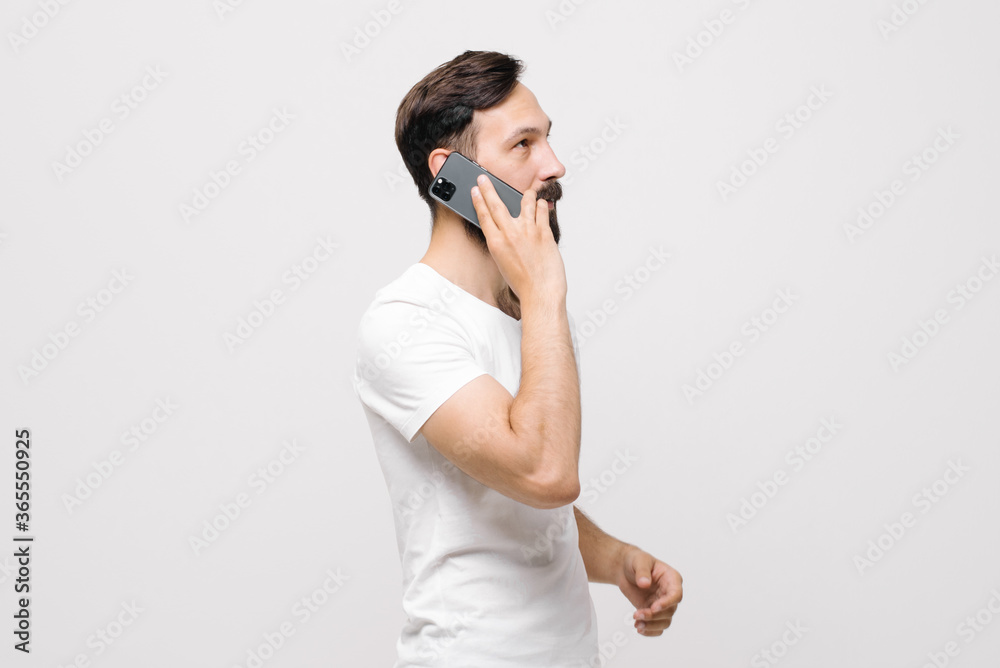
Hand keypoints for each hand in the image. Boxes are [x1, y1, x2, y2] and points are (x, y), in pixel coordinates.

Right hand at [470, 173, 565, 304]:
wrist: (540, 293)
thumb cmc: (523, 283)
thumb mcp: (503, 263)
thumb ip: (502, 243)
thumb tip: (504, 228)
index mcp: (496, 243)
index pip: (484, 215)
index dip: (478, 200)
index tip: (475, 190)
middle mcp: (511, 234)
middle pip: (497, 204)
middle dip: (488, 189)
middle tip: (484, 179)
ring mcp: (529, 231)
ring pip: (525, 202)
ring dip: (526, 195)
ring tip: (528, 193)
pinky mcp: (545, 233)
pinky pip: (542, 211)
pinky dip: (541, 206)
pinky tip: (541, 205)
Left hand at [616, 545, 682, 636]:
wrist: (624, 568)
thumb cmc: (635, 561)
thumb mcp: (639, 561)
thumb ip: (642, 571)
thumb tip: (645, 584)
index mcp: (672, 579)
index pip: (676, 595)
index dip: (667, 603)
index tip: (653, 607)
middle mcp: (670, 593)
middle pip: (670, 611)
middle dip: (654, 615)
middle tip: (637, 614)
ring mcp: (662, 604)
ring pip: (665, 621)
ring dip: (651, 625)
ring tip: (636, 624)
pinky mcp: (653, 612)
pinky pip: (657, 627)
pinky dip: (650, 631)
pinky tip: (639, 629)